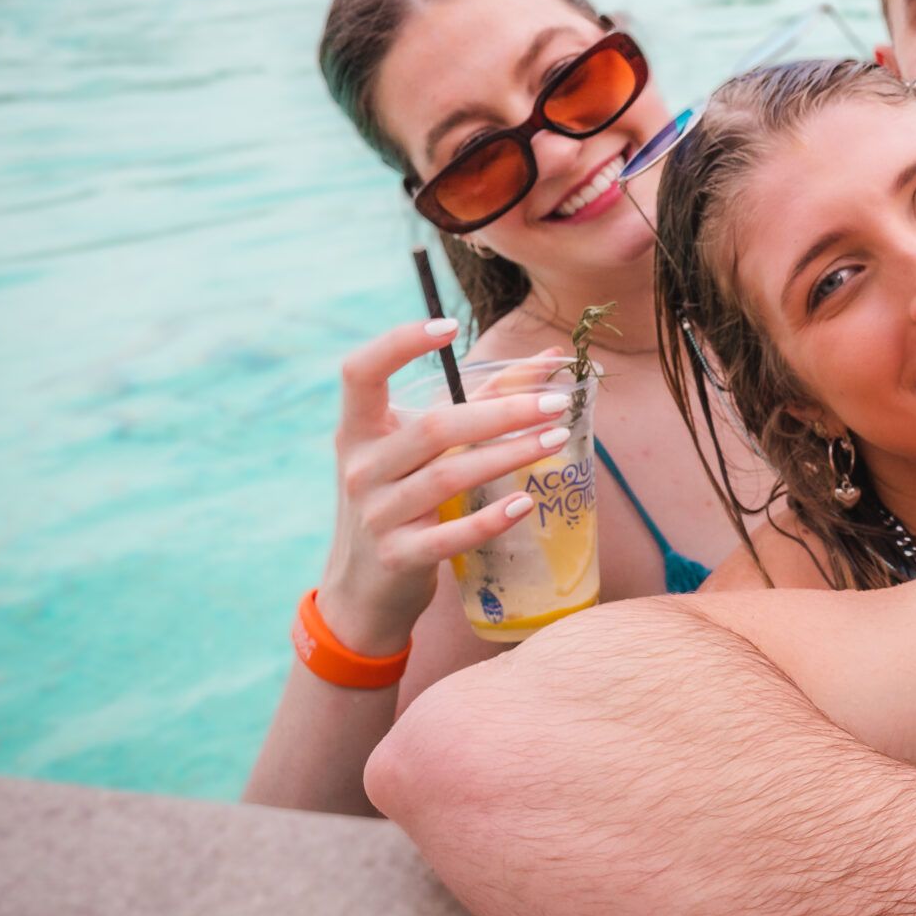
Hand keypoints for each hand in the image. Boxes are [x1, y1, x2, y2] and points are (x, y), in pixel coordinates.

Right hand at [316, 323, 573, 652]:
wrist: (364, 589)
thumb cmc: (403, 501)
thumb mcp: (424, 451)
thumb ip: (482, 402)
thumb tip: (550, 359)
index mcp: (359, 430)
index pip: (359, 373)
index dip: (397, 344)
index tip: (447, 326)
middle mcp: (361, 467)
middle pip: (433, 428)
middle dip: (500, 413)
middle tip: (556, 402)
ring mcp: (376, 514)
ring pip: (447, 477)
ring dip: (507, 455)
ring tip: (557, 438)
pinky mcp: (398, 557)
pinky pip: (448, 535)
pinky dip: (488, 519)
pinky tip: (525, 503)